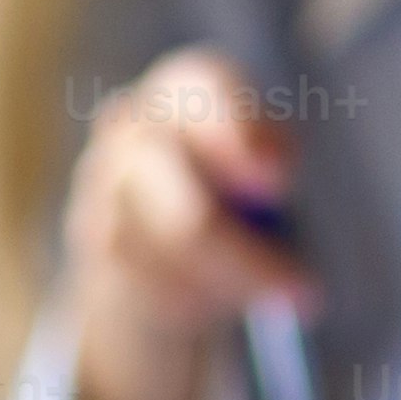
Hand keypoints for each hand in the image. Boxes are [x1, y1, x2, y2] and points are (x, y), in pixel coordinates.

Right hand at [60, 49, 309, 399]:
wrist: (148, 264)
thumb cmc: (229, 202)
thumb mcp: (254, 180)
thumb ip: (256, 172)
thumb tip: (274, 172)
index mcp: (178, 97)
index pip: (199, 89)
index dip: (235, 127)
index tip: (282, 175)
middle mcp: (127, 138)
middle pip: (178, 201)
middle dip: (243, 255)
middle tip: (308, 299)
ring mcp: (99, 201)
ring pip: (160, 261)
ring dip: (226, 293)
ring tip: (282, 298)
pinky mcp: (91, 262)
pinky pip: (144, 298)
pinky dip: (191, 310)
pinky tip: (211, 307)